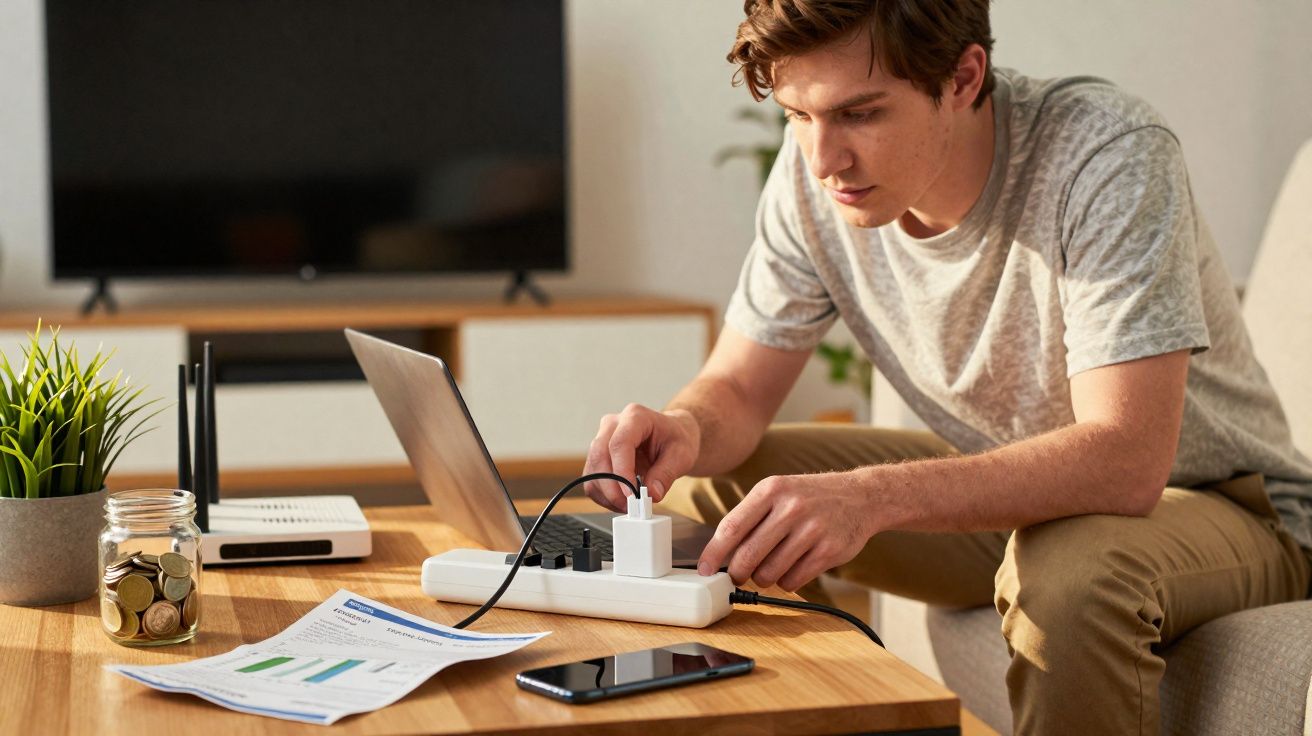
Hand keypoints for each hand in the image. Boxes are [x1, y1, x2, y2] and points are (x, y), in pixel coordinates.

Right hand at [582, 404, 699, 511]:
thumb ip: (667, 474)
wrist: (672, 435)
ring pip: (592, 471)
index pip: (620, 443)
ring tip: (629, 505)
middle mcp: (613, 425)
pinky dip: (604, 496)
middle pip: (600, 457)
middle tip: (631, 506)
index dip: (622, 471)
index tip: (631, 494)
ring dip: (607, 494)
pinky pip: (592, 480)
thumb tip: (652, 494)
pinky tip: (621, 500)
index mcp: (636, 417)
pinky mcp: (597, 456)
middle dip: (613, 488)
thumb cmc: (676, 439)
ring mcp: (602, 439)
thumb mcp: (682, 455)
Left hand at [697, 472, 873, 591]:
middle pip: (747, 556)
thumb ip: (750, 517)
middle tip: (738, 575)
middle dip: (737, 573)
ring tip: (771, 567)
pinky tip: (792, 567)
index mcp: (771, 489)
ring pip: (769, 573)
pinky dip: (787, 582)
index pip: (731, 527)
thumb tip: (719, 553)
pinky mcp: (829, 551)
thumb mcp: (778, 491)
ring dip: (764, 578)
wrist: (861, 497)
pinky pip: (793, 581)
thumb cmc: (810, 497)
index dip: (713, 553)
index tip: (704, 569)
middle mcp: (791, 507)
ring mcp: (812, 530)